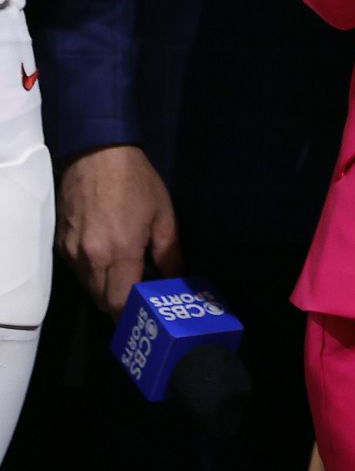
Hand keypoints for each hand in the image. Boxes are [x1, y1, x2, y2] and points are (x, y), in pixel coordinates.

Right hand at [55, 145, 180, 316]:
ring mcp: (72, 252)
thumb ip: (170, 252)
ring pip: (88, 287)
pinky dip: (92, 275)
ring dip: (105, 291)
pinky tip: (109, 264)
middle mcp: (91, 258)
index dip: (130, 315)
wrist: (98, 155)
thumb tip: (174, 277)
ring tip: (126, 284)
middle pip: (101, 300)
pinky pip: (77, 271)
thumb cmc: (136, 183)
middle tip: (138, 304)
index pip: (118, 302)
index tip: (144, 318)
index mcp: (119, 253)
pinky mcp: (61, 244)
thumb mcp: (164, 215)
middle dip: (119, 307)